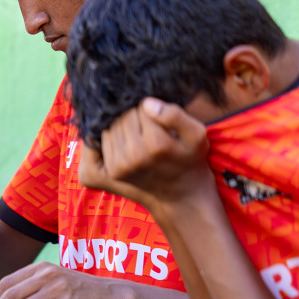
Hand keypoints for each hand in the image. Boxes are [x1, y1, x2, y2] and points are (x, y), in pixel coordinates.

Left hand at [78, 98, 212, 212]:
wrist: (181, 195)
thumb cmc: (190, 159)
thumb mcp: (196, 135)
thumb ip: (175, 115)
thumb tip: (146, 103)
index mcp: (157, 144)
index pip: (143, 107)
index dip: (153, 109)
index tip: (162, 123)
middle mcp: (135, 156)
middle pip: (125, 116)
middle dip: (137, 117)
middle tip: (152, 130)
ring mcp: (119, 166)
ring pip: (112, 125)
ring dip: (123, 126)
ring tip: (141, 137)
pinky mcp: (109, 172)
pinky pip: (102, 139)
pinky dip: (112, 136)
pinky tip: (128, 144)